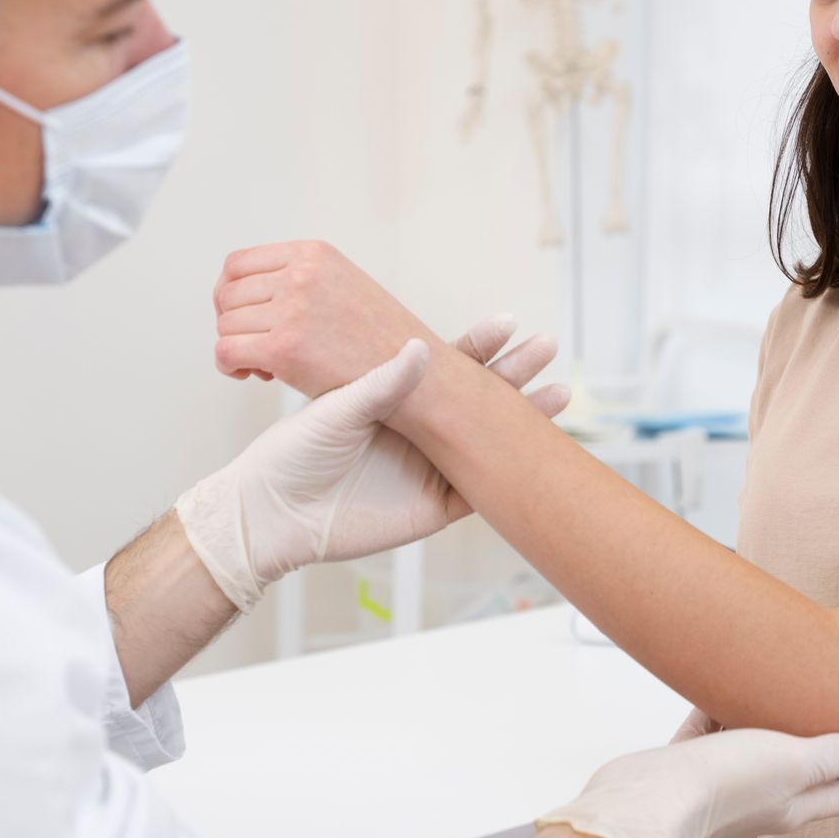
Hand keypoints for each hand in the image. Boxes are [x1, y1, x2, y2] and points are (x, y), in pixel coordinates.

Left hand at [176, 318, 566, 611]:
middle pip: (479, 397)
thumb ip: (381, 383)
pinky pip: (485, 487)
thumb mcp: (337, 409)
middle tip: (547, 346)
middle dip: (515, 372)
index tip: (508, 322)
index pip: (448, 365)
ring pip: (490, 439)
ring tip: (562, 392)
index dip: (480, 345)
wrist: (276, 515)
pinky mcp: (439, 505)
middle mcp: (420, 430)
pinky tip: (541, 450)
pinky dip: (513, 471)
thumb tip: (420, 346)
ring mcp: (433, 466)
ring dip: (525, 417)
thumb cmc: (293, 455)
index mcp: (395, 397)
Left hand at [211, 241, 433, 398]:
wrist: (416, 375)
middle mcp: (299, 274)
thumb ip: (302, 278)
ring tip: (267, 364)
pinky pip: (226, 351)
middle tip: (258, 346)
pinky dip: (229, 365)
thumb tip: (251, 291)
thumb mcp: (343, 284)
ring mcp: (291, 309)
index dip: (230, 295)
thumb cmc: (381, 339)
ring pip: (225, 325)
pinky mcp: (284, 348)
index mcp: (312, 254)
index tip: (245, 318)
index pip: (237, 264)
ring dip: (238, 347)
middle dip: (234, 323)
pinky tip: (255, 374)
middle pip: (227, 295)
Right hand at [535, 712, 838, 837]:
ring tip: (769, 683)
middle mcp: (760, 800)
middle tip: (822, 698)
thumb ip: (832, 756)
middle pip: (798, 769)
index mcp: (794, 807)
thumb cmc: (723, 785)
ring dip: (760, 720)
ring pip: (750, 746)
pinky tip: (713, 688)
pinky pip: (706, 734)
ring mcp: (720, 785)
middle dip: (812, 737)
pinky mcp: (684, 769)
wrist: (646, 803)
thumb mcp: (794, 763)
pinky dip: (714, 712)